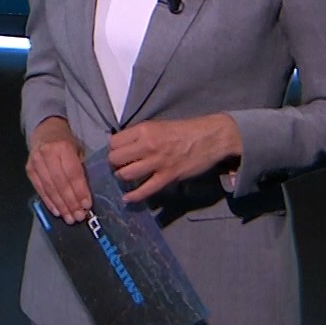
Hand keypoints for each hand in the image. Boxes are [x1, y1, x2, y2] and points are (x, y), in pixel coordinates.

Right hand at [26, 117, 90, 224]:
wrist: (45, 131)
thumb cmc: (66, 142)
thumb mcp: (77, 150)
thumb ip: (80, 170)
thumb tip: (85, 197)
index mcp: (63, 147)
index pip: (72, 173)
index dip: (80, 191)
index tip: (87, 205)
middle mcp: (47, 154)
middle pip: (60, 183)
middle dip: (71, 202)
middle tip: (78, 216)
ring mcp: (35, 162)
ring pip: (50, 188)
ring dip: (61, 206)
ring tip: (69, 218)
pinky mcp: (29, 170)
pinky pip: (40, 189)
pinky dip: (49, 202)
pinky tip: (57, 211)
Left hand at [107, 115, 241, 203]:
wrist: (212, 137)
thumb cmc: (186, 130)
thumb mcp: (159, 126)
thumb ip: (141, 135)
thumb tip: (123, 146)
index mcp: (144, 129)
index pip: (114, 142)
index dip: (113, 148)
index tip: (118, 152)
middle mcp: (147, 145)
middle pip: (115, 159)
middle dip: (115, 164)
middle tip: (120, 165)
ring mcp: (158, 162)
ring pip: (126, 175)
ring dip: (123, 178)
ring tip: (126, 177)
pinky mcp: (168, 176)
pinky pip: (145, 190)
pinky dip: (134, 196)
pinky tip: (127, 199)